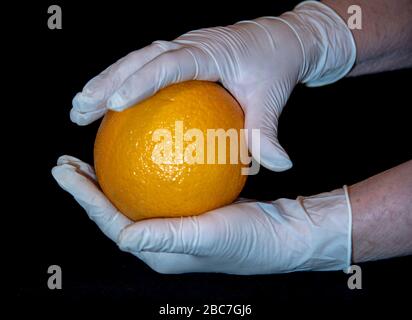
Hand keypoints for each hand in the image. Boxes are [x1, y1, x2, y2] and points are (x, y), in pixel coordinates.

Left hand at [52, 155, 351, 273]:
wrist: (280, 234)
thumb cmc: (248, 240)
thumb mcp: (209, 237)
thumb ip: (165, 237)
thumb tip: (121, 237)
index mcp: (157, 252)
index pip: (111, 224)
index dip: (84, 198)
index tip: (63, 171)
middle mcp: (158, 240)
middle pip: (113, 211)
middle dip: (86, 188)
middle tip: (65, 162)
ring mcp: (171, 224)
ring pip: (131, 197)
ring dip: (108, 178)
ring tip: (90, 157)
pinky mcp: (185, 210)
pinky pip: (154, 187)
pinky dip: (140, 168)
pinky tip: (138, 148)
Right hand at [70, 1, 355, 171]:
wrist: (281, 39)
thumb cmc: (275, 66)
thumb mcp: (271, 97)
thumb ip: (267, 132)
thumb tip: (280, 166)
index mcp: (210, 50)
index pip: (169, 63)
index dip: (140, 80)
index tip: (114, 103)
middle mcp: (191, 43)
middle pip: (140, 58)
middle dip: (105, 81)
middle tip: (78, 109)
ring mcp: (184, 47)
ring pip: (136, 60)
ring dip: (105, 81)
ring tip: (80, 107)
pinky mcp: (181, 55)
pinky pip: (146, 68)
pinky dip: (124, 83)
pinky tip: (110, 108)